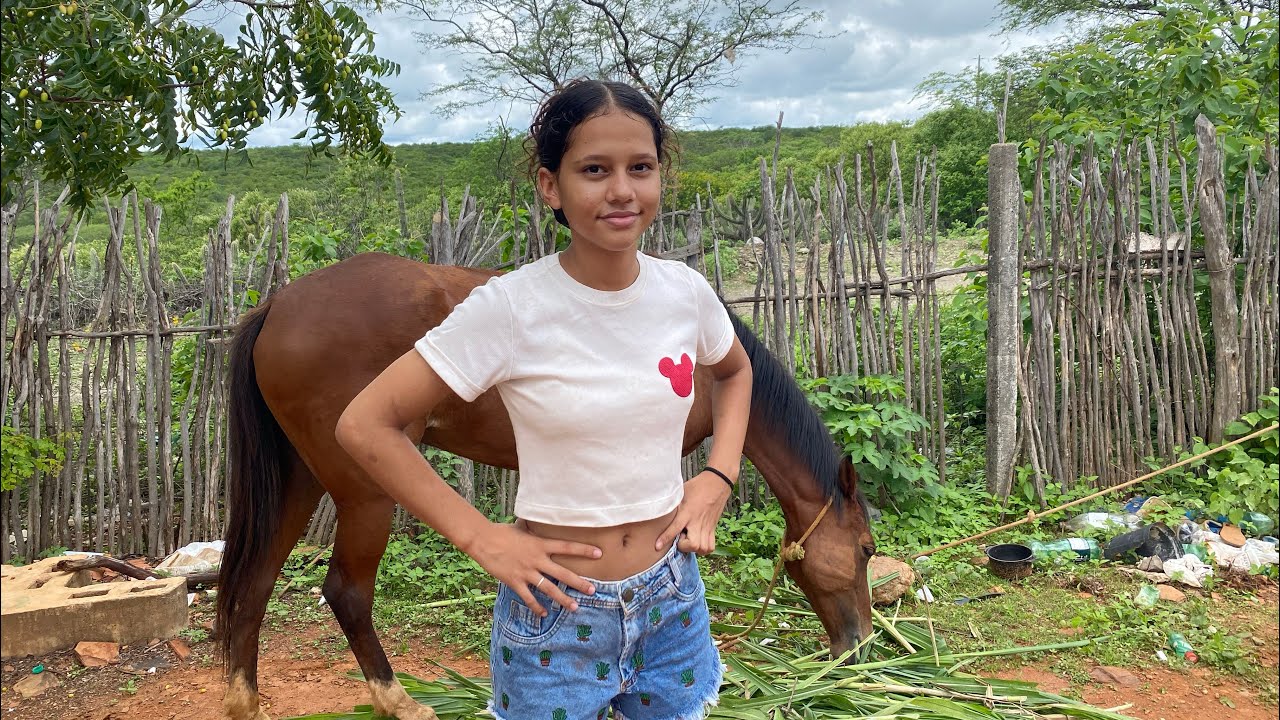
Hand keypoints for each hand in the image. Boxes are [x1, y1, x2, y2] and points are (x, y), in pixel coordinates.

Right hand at [468, 521, 600, 616]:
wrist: (483, 540)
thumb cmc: (501, 532)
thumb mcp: (520, 527)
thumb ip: (531, 527)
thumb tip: (536, 517)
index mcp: (540, 544)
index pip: (567, 547)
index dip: (583, 550)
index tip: (599, 553)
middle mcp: (536, 559)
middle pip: (562, 573)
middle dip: (578, 583)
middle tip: (592, 590)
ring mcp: (526, 572)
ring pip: (549, 589)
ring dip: (562, 599)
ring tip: (574, 607)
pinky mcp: (515, 582)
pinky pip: (528, 597)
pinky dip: (536, 607)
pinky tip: (544, 614)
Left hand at [655, 471, 731, 554]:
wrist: (717, 482)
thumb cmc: (696, 486)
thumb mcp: (680, 492)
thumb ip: (670, 502)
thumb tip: (656, 505)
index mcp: (687, 512)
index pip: (675, 528)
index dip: (665, 538)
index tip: (657, 546)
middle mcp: (697, 521)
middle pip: (693, 544)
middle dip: (684, 546)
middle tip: (680, 538)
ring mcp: (707, 526)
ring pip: (702, 548)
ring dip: (693, 549)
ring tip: (688, 539)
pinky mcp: (713, 528)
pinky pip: (710, 547)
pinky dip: (703, 549)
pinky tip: (697, 541)